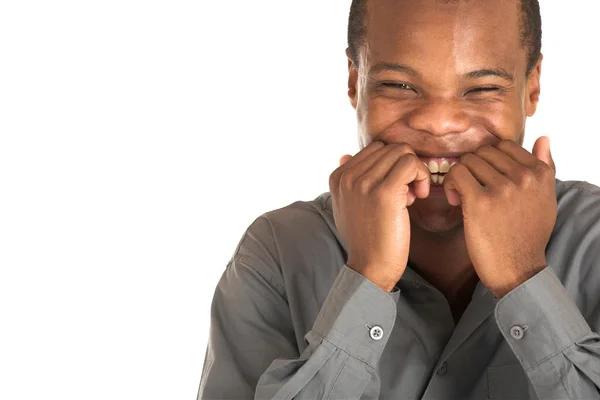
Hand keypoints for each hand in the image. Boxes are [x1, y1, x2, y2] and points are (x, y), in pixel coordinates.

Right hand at [329, 141, 430, 291]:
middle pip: (391, 148)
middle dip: (405, 167)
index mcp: (338, 176)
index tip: (395, 189)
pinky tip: (418, 197)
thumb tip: (345, 155)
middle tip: (407, 193)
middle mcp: (348, 176)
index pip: (375, 148)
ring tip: (412, 197)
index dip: (391, 165)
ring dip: (415, 172)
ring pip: (403, 152)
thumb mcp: (347, 206)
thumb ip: (347, 181)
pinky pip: (411, 164)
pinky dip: (422, 177)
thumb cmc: (365, 239)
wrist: (370, 266)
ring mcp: (364, 183)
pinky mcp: (385, 192)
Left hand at [443, 137, 556, 297]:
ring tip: (462, 196)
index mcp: (539, 173)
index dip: (488, 159)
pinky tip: (456, 200)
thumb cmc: (528, 234)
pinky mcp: (480, 201)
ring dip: (459, 176)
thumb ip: (545, 167)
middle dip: (472, 167)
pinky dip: (451, 184)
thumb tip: (543, 138)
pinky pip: (456, 174)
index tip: (485, 178)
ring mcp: (501, 188)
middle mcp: (523, 177)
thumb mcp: (546, 198)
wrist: (517, 268)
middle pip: (483, 152)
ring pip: (467, 161)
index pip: (504, 145)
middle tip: (470, 188)